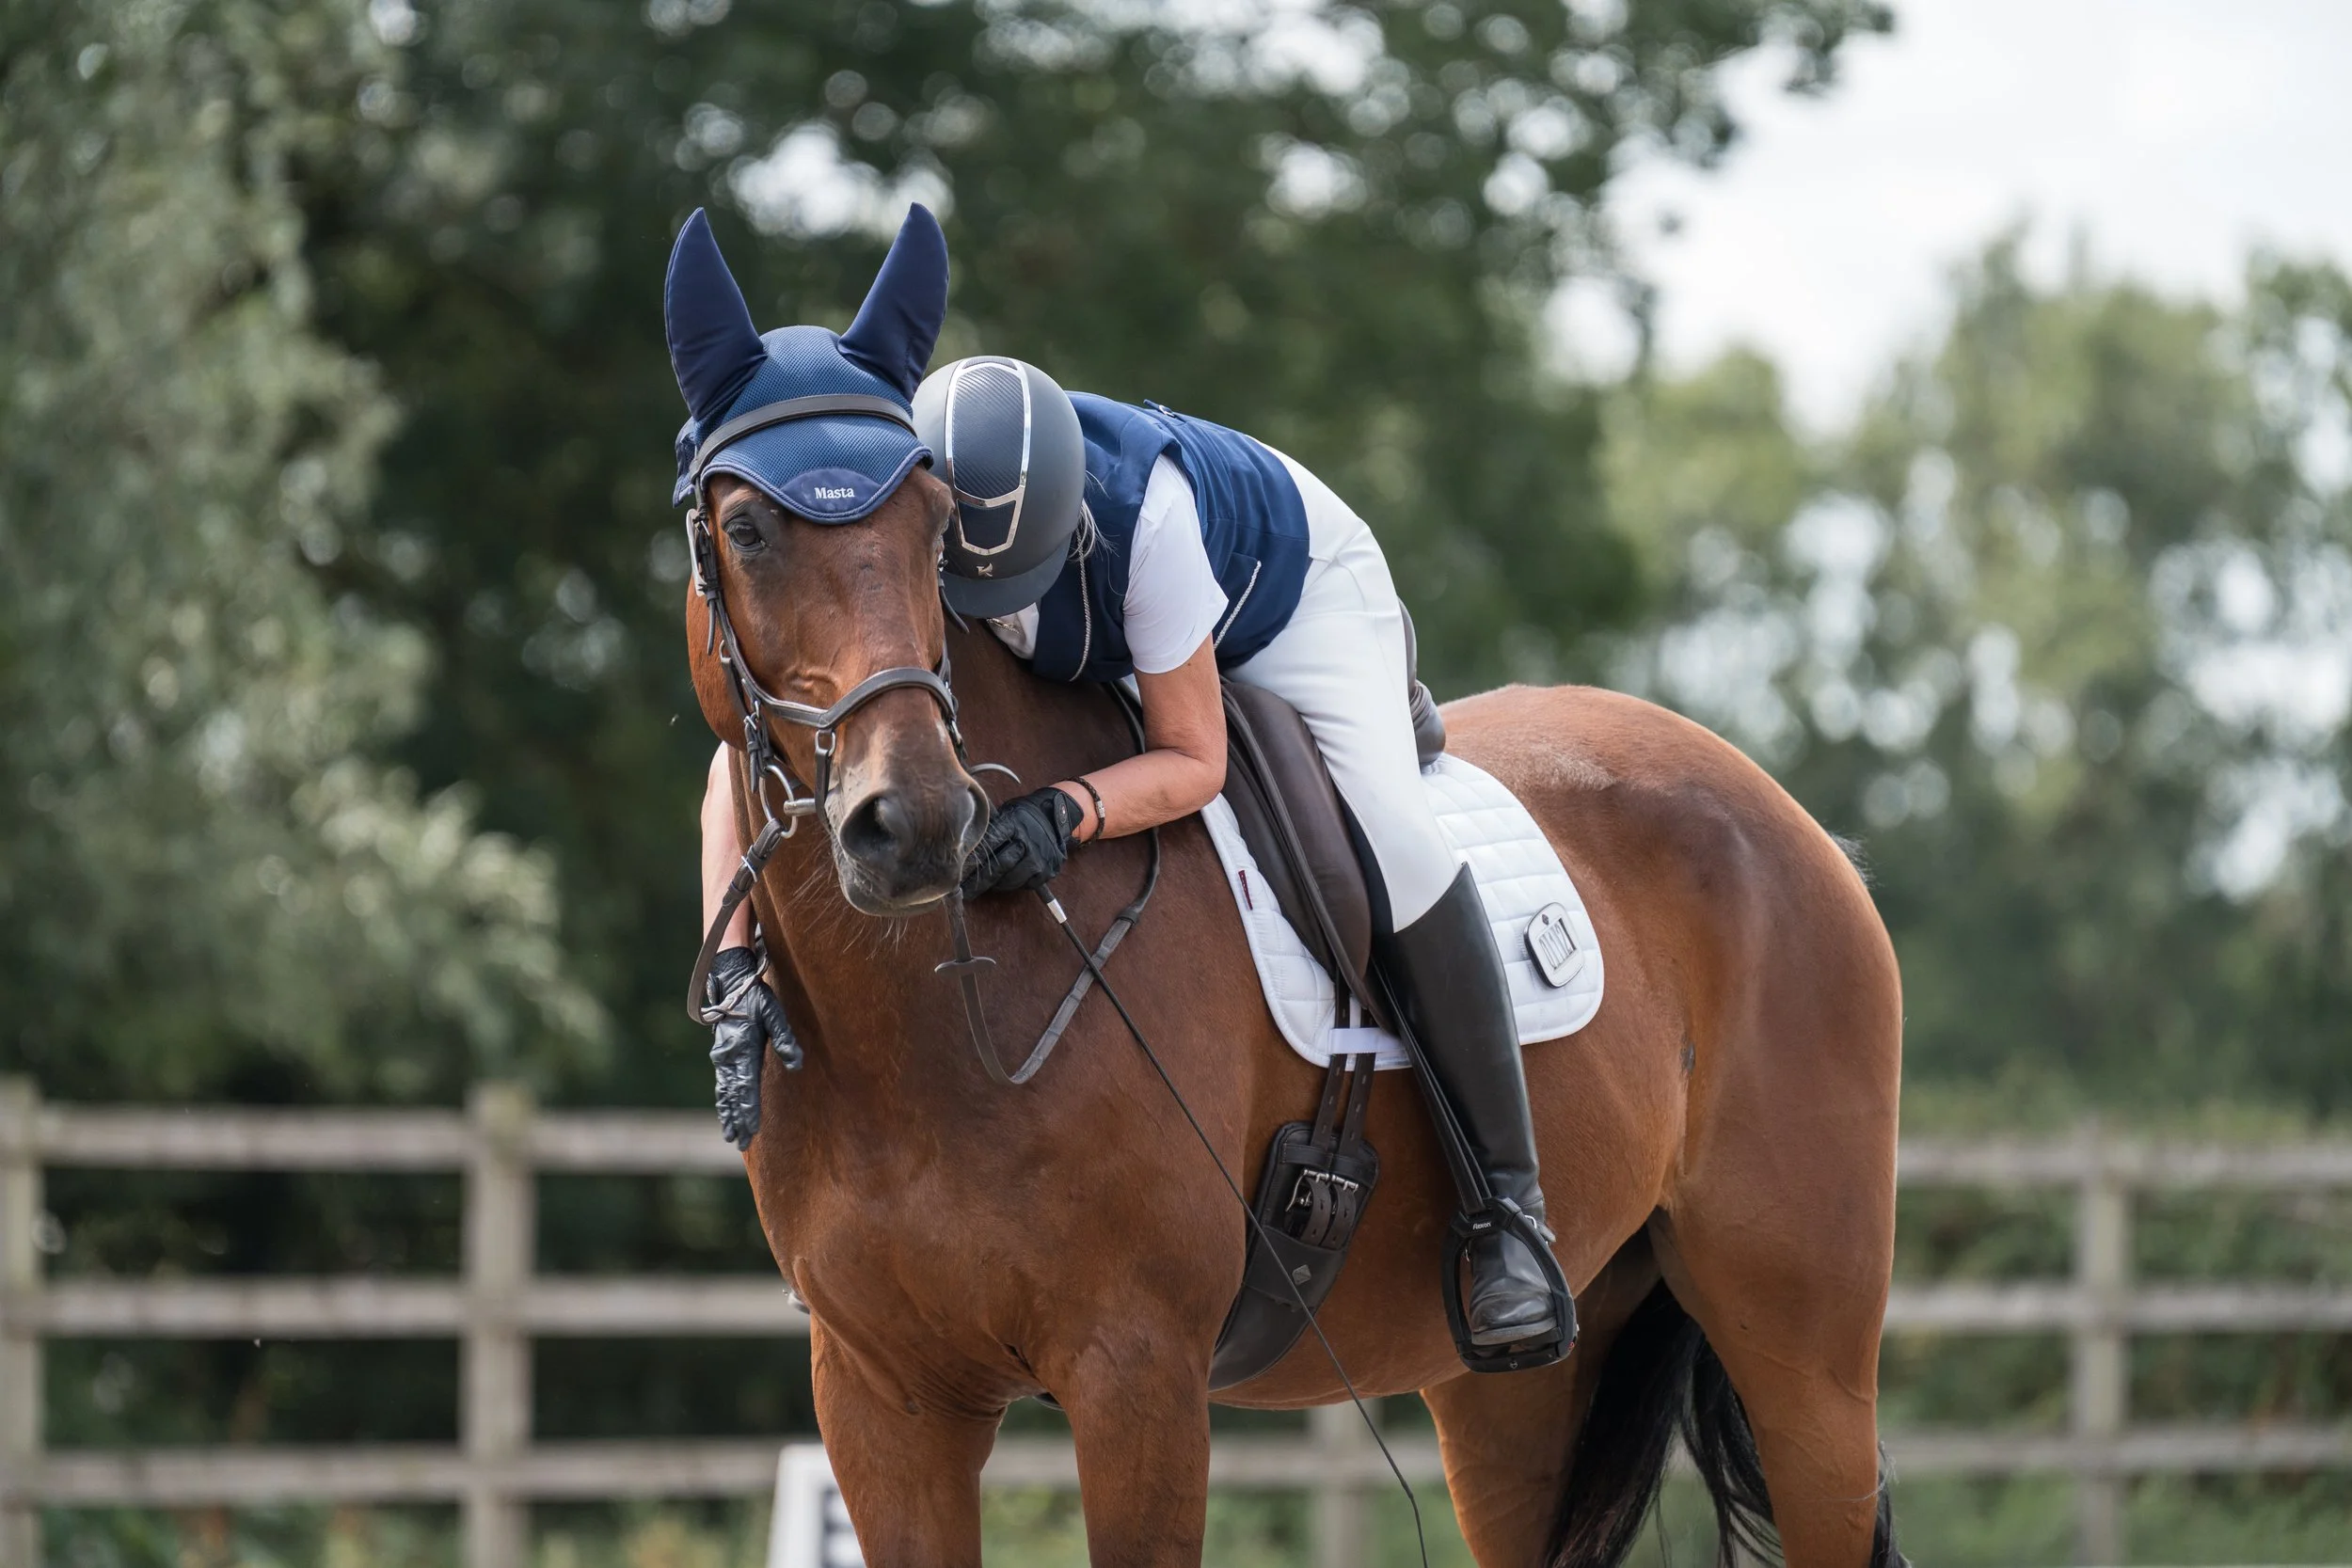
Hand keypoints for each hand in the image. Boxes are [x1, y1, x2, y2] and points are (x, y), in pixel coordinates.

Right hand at [705, 946, 800, 1150]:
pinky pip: (721, 1083)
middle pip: (733, 1096)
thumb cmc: (755, 997)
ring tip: (730, 1136)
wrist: (730, 981)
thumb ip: (785, 1039)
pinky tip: (726, 1112)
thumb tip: (797, 1065)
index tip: (750, 1130)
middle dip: (737, 1120)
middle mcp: (728, 1057)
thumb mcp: (774, 1012)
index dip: (748, 1109)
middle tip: (739, 1143)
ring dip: (728, 1115)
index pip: (746, 1087)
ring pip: (724, 1092)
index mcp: (743, 1049)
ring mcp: (722, 1056)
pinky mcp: (721, 1054)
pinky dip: (723, 1101)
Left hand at [959, 787, 1084, 898]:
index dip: (972, 861)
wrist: (1054, 817)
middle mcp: (1028, 840)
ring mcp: (1040, 857)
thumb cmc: (1021, 816)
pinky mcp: (1047, 871)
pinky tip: (1004, 882)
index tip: (958, 873)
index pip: (989, 844)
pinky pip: (1024, 884)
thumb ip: (989, 829)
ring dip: (994, 885)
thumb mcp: (1005, 813)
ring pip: (1011, 879)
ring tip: (982, 887)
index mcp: (1014, 823)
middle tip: (964, 892)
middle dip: (978, 882)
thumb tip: (962, 848)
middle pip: (999, 866)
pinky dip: (1012, 885)